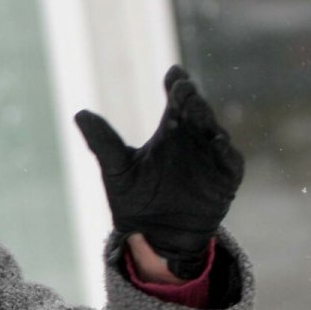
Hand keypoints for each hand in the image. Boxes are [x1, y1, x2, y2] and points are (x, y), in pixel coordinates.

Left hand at [75, 65, 243, 278]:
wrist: (154, 237)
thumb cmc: (136, 200)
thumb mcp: (116, 169)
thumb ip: (102, 142)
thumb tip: (79, 114)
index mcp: (171, 131)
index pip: (176, 100)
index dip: (176, 84)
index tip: (173, 73)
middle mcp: (193, 139)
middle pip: (196, 111)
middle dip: (191, 98)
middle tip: (182, 88)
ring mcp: (211, 158)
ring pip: (214, 131)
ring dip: (207, 119)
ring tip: (196, 108)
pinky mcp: (225, 179)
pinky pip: (230, 162)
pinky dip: (226, 152)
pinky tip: (219, 142)